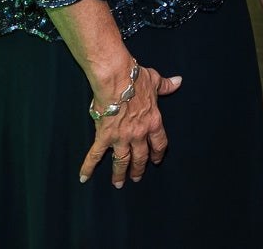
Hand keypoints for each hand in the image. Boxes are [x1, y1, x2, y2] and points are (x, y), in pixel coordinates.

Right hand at [78, 62, 181, 187]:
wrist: (117, 79)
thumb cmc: (135, 79)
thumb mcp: (155, 81)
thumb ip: (166, 86)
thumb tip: (178, 81)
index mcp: (153, 122)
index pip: (159, 143)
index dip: (158, 154)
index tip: (156, 161)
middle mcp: (138, 134)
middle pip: (140, 157)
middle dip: (138, 169)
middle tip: (136, 178)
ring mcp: (121, 137)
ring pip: (121, 161)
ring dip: (119, 173)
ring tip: (118, 183)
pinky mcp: (104, 136)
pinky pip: (95, 155)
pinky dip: (88, 167)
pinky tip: (84, 177)